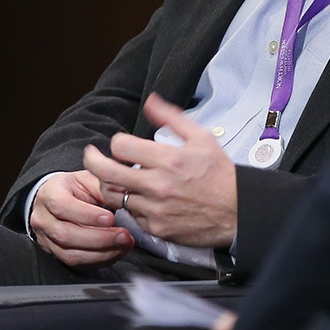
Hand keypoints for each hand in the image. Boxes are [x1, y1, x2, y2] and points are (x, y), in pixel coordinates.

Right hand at [28, 169, 133, 267]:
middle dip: (100, 238)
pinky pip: (76, 263)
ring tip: (123, 244)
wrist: (57, 199)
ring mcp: (46, 239)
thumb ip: (103, 188)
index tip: (111, 218)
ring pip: (71, 254)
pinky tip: (116, 251)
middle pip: (66, 235)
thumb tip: (123, 199)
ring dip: (102, 253)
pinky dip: (99, 259)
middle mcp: (43, 219)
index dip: (87, 215)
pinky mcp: (55, 254)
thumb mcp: (88, 179)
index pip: (62, 206)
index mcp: (50, 194)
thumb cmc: (74, 188)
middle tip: (124, 235)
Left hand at [82, 94, 238, 247]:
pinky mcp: (156, 228)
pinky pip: (131, 215)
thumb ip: (172, 117)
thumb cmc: (221, 175)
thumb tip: (151, 101)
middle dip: (92, 160)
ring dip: (110, 184)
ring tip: (113, 178)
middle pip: (106, 172)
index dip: (118, 142)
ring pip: (114, 196)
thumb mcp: (201, 138)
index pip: (121, 146)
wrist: (238, 212)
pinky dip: (131, 205)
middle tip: (91, 155)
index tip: (122, 144)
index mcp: (168, 159)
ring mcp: (155, 209)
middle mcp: (158, 185)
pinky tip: (140, 198)